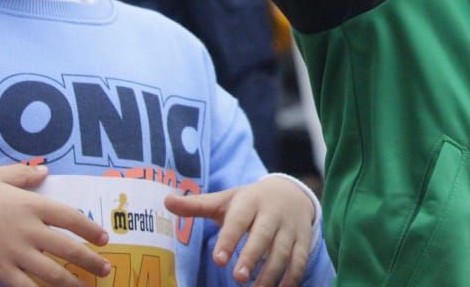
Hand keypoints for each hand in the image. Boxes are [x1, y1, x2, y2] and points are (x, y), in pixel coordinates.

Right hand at [0, 164, 111, 286]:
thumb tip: (45, 170)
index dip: (90, 230)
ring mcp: (16, 253)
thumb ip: (23, 174)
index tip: (104, 238)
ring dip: (72, 282)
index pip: (72, 218)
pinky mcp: (0, 272)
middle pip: (69, 248)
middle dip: (91, 261)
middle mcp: (31, 230)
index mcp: (33, 205)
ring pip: (53, 272)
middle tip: (106, 269)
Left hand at [166, 176, 317, 286]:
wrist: (290, 192)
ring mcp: (290, 226)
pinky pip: (300, 259)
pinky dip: (292, 276)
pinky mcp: (303, 239)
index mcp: (250, 201)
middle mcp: (272, 213)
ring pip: (283, 250)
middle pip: (264, 235)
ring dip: (271, 272)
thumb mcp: (225, 200)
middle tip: (237, 278)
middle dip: (252, 257)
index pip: (239, 220)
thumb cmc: (249, 202)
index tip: (218, 259)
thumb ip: (197, 205)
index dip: (229, 238)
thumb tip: (166, 202)